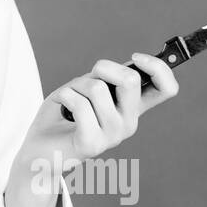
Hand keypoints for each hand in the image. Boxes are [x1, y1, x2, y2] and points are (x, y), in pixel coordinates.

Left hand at [8, 52, 178, 200]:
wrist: (40, 148)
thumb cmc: (63, 113)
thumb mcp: (88, 87)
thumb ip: (105, 77)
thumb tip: (116, 67)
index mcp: (132, 108)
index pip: (167, 89)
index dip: (159, 68)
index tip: (137, 57)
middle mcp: (129, 123)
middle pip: (130, 80)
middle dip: (104, 67)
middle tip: (89, 76)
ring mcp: (113, 136)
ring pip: (97, 88)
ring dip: (75, 85)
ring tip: (69, 98)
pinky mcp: (92, 144)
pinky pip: (79, 104)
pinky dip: (64, 96)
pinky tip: (61, 105)